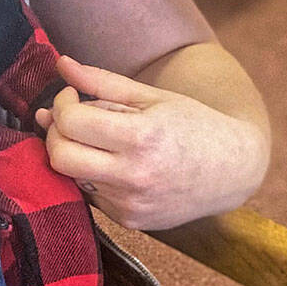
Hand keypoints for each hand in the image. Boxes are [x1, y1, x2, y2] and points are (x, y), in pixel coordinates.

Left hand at [34, 56, 261, 229]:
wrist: (231, 170)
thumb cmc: (192, 123)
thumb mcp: (150, 95)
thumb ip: (101, 81)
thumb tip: (61, 63)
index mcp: (141, 137)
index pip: (71, 123)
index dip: (61, 103)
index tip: (71, 94)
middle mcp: (134, 177)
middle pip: (60, 157)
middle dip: (54, 132)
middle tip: (71, 116)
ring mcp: (131, 205)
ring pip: (72, 177)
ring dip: (73, 153)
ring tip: (99, 137)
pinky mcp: (131, 222)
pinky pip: (91, 195)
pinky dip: (92, 175)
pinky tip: (114, 161)